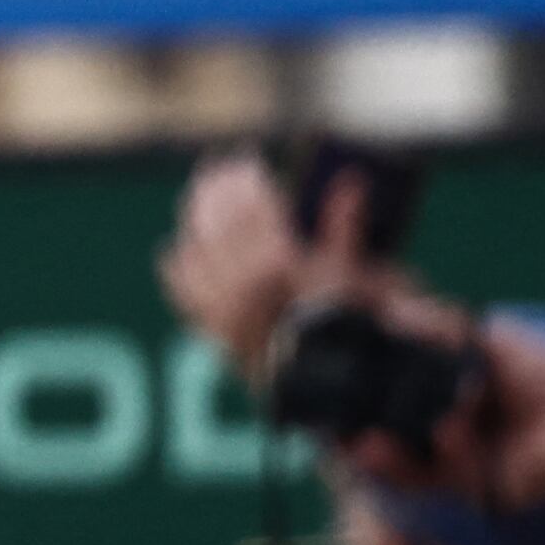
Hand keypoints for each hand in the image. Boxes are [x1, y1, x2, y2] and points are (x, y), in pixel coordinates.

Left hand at [160, 146, 347, 379]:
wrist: (339, 386)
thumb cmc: (358, 327)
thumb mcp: (364, 277)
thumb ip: (347, 228)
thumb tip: (348, 181)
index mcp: (279, 264)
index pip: (251, 207)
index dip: (245, 179)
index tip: (245, 159)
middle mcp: (240, 285)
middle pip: (216, 223)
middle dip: (216, 190)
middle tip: (219, 168)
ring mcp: (221, 310)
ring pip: (192, 248)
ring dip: (196, 218)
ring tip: (203, 197)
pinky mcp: (213, 332)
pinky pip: (183, 288)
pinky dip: (180, 263)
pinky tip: (181, 247)